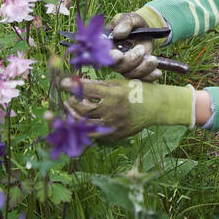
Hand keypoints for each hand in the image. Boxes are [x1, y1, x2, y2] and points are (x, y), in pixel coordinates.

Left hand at [58, 74, 194, 140]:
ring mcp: (114, 125)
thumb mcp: (120, 83)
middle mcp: (112, 111)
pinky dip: (86, 128)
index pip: (87, 90)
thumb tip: (79, 84)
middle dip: (71, 104)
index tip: (62, 83)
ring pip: (86, 126)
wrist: (157, 107)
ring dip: (75, 118)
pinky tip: (82, 122)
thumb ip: (100, 85)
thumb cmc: (138, 90)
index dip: (72, 86)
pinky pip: (95, 134)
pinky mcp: (115, 135)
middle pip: (83, 111)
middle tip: (67, 99)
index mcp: (114, 95)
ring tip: (71, 111)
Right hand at [106, 6, 169, 81]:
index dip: (111, 57)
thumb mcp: (131, 18)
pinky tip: (157, 72)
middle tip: (142, 49)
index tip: (120, 55)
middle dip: (131, 61)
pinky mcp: (136, 70)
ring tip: (154, 59)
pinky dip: (149, 77)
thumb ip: (125, 23)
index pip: (105, 54)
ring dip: (143, 69)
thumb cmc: (134, 23)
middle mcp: (115, 57)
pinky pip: (140, 79)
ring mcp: (125, 66)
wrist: (146, 29)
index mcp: (108, 44)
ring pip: (130, 75)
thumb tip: (119, 33)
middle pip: (118, 67)